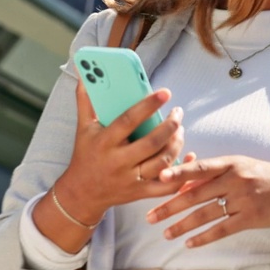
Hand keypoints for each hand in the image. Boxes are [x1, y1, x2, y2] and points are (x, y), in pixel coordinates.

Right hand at [57, 82, 189, 222]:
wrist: (81, 194)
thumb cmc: (85, 155)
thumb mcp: (83, 129)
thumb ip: (86, 102)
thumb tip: (85, 75)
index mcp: (104, 142)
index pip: (128, 121)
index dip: (148, 106)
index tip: (165, 92)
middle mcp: (118, 162)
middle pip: (152, 143)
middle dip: (170, 126)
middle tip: (178, 112)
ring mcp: (130, 179)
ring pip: (162, 162)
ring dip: (177, 144)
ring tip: (180, 130)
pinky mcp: (140, 193)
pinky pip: (166, 185)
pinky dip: (181, 171)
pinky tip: (189, 155)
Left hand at [146, 156, 269, 247]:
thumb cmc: (265, 176)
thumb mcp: (242, 167)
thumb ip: (215, 174)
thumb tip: (184, 183)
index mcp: (232, 163)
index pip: (200, 167)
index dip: (178, 173)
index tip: (158, 178)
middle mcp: (236, 180)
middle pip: (196, 194)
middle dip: (170, 207)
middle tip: (150, 217)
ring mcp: (244, 200)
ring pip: (205, 214)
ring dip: (182, 225)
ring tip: (165, 234)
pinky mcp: (251, 218)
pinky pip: (221, 229)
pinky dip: (203, 238)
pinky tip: (188, 243)